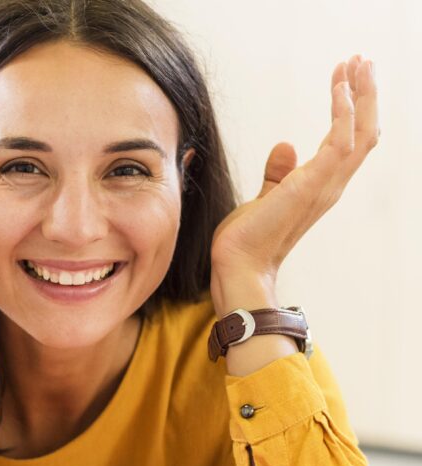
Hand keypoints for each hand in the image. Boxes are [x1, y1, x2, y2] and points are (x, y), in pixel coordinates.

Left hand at [210, 55, 378, 312]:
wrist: (238, 266)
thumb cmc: (248, 239)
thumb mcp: (264, 198)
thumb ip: (277, 174)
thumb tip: (285, 146)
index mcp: (321, 187)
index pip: (349, 141)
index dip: (354, 109)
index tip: (346, 78)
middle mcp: (331, 185)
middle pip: (364, 132)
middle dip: (366, 94)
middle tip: (362, 61)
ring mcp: (326, 186)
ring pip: (360, 132)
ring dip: (360, 94)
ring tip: (356, 63)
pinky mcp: (313, 185)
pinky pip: (341, 141)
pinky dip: (344, 112)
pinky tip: (339, 88)